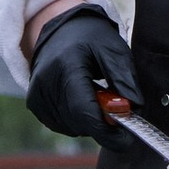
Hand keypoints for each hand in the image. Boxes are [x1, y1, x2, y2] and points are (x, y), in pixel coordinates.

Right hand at [26, 4, 147, 146]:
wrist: (61, 29)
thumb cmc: (91, 38)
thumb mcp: (114, 50)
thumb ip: (125, 80)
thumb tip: (134, 110)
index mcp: (67, 66)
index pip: (85, 111)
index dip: (107, 131)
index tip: (127, 139)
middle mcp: (46, 82)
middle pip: (79, 123)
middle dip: (103, 124)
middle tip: (116, 105)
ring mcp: (37, 94)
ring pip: (73, 127)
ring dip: (90, 120)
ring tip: (95, 93)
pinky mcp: (34, 103)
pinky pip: (62, 125)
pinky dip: (77, 119)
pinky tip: (81, 98)